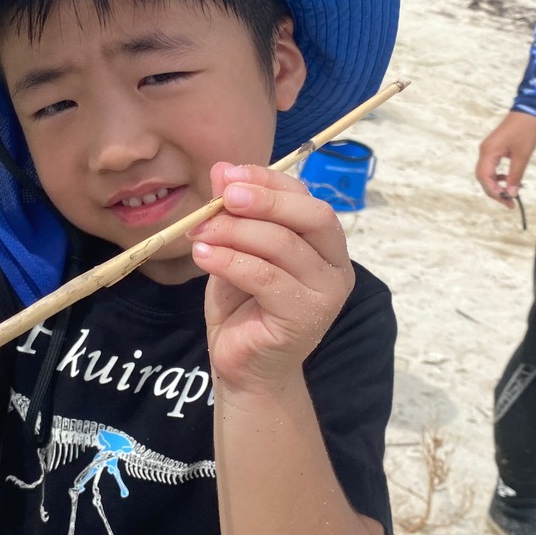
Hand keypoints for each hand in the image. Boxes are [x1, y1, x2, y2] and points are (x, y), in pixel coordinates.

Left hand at [188, 163, 353, 391]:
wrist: (243, 366)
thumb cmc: (243, 305)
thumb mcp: (235, 249)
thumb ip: (234, 213)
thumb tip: (222, 168)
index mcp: (325, 243)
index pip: (306, 198)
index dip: (268, 181)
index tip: (227, 174)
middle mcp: (336, 266)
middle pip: (311, 216)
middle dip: (264, 200)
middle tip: (223, 196)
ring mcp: (326, 294)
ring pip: (284, 245)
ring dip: (235, 232)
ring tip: (199, 232)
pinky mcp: (305, 317)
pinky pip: (266, 277)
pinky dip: (230, 261)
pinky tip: (203, 256)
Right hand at [476, 111, 535, 207]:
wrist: (528, 110)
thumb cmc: (525, 130)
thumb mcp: (522, 155)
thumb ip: (515, 176)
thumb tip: (511, 193)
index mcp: (488, 153)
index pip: (485, 179)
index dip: (495, 192)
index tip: (508, 201)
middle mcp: (484, 151)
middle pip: (483, 178)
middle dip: (494, 191)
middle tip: (509, 202)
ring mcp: (487, 149)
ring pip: (486, 173)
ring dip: (496, 184)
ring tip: (509, 192)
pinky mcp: (493, 147)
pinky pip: (491, 166)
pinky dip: (497, 176)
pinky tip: (507, 178)